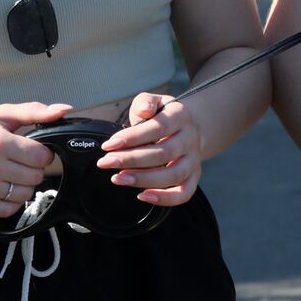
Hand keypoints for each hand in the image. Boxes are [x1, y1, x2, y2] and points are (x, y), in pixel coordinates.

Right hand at [0, 101, 69, 216]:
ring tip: (13, 173)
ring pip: (24, 195)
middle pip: (35, 177)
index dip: (44, 153)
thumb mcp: (1, 114)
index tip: (35, 150)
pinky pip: (7, 210)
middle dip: (35, 169)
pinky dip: (12, 201)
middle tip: (24, 161)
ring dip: (25, 185)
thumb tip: (64, 109)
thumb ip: (34, 111)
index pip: (41, 157)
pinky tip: (5, 187)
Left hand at [96, 92, 200, 206]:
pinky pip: (184, 193)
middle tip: (106, 162)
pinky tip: (142, 196)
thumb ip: (145, 102)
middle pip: (163, 153)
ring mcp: (194, 159)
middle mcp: (191, 138)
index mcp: (181, 116)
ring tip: (118, 178)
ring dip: (143, 179)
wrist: (184, 128)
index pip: (158, 127)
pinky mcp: (193, 177)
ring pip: (173, 175)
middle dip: (131, 160)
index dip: (132, 138)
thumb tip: (144, 111)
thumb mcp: (152, 102)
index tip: (108, 145)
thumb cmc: (160, 116)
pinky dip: (165, 198)